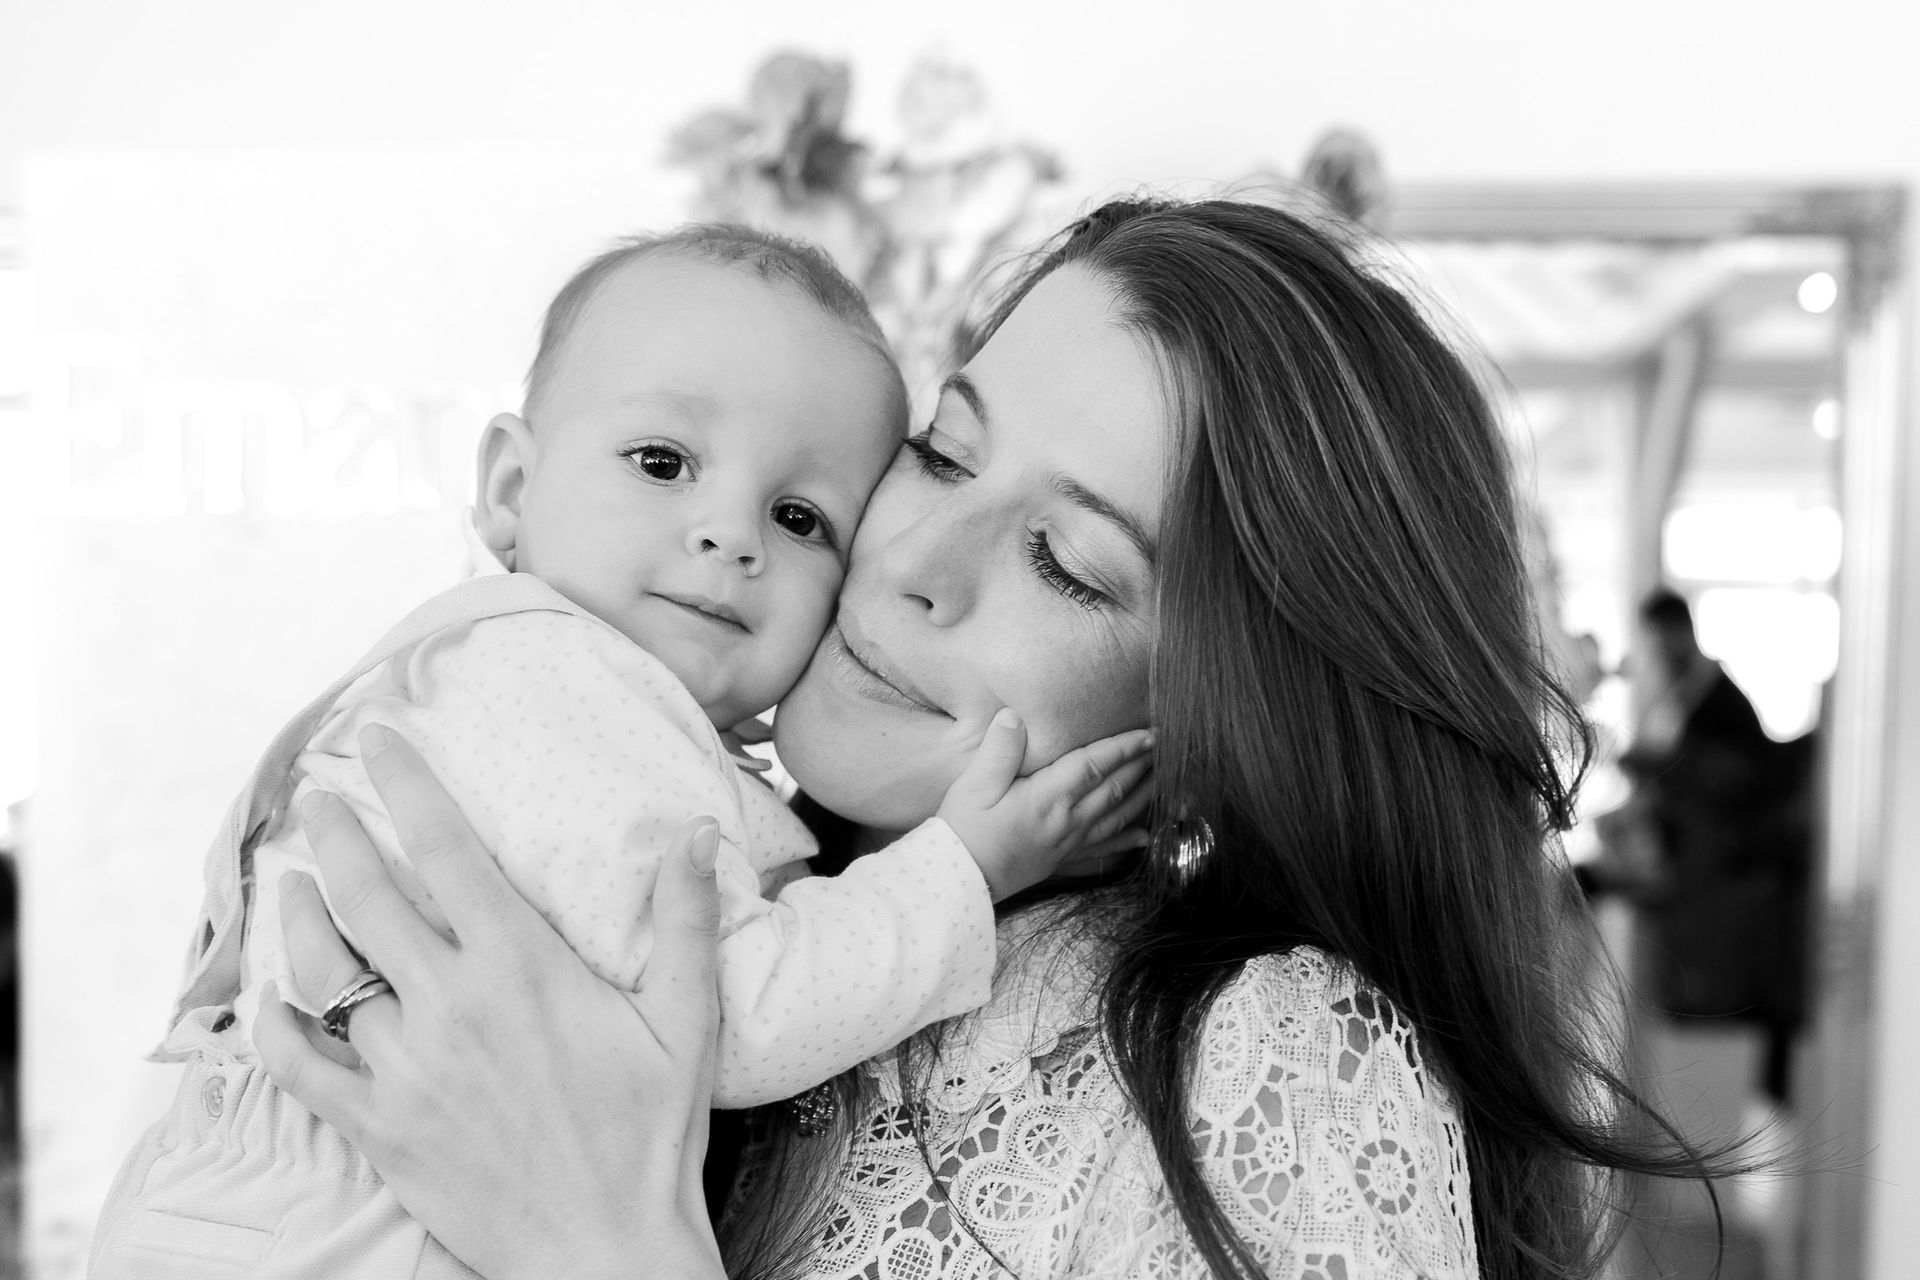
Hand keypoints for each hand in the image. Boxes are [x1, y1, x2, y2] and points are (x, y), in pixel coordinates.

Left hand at [252, 726, 726, 1279]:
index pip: (447, 849)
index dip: (406, 785)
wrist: (604, 1249)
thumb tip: (697, 830)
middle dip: (332, 833)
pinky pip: (299, 1069)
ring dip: (297, 919)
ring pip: (324, 973)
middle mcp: (451, 1004)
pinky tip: (268, 1003)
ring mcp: (405, 1068)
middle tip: (315, 798)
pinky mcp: (379, 1128)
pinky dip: (273, 1030)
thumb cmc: (652, 1132)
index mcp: (521, 966)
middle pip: (365, 895)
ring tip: (288, 884)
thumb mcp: (687, 1018)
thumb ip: (683, 918)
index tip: (376, 738)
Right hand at [937, 710, 1153, 900]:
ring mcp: (1068, 843)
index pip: (1095, 765)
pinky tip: (1146, 838)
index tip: (1149, 733)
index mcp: (1047, 798)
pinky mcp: (1062, 859)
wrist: (958, 882)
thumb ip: (998, 751)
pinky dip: (1128, 841)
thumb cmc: (963, 831)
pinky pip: (1104, 848)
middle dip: (1142, 766)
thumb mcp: (972, 786)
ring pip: (1117, 817)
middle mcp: (1066, 821)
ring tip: (1165, 780)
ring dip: (1143, 796)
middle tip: (1166, 747)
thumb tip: (1014, 716)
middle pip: (1114, 789)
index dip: (1124, 747)